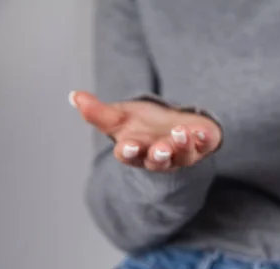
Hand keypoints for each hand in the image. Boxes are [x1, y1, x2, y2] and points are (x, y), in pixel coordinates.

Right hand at [69, 91, 221, 170]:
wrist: (176, 127)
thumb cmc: (145, 126)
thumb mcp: (121, 118)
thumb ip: (99, 112)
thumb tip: (74, 96)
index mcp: (137, 151)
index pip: (129, 154)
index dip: (128, 151)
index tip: (127, 146)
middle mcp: (160, 156)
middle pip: (158, 160)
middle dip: (160, 155)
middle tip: (161, 149)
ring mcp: (184, 153)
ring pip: (184, 155)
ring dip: (183, 145)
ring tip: (182, 132)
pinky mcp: (203, 144)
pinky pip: (206, 145)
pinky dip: (204, 139)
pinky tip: (202, 131)